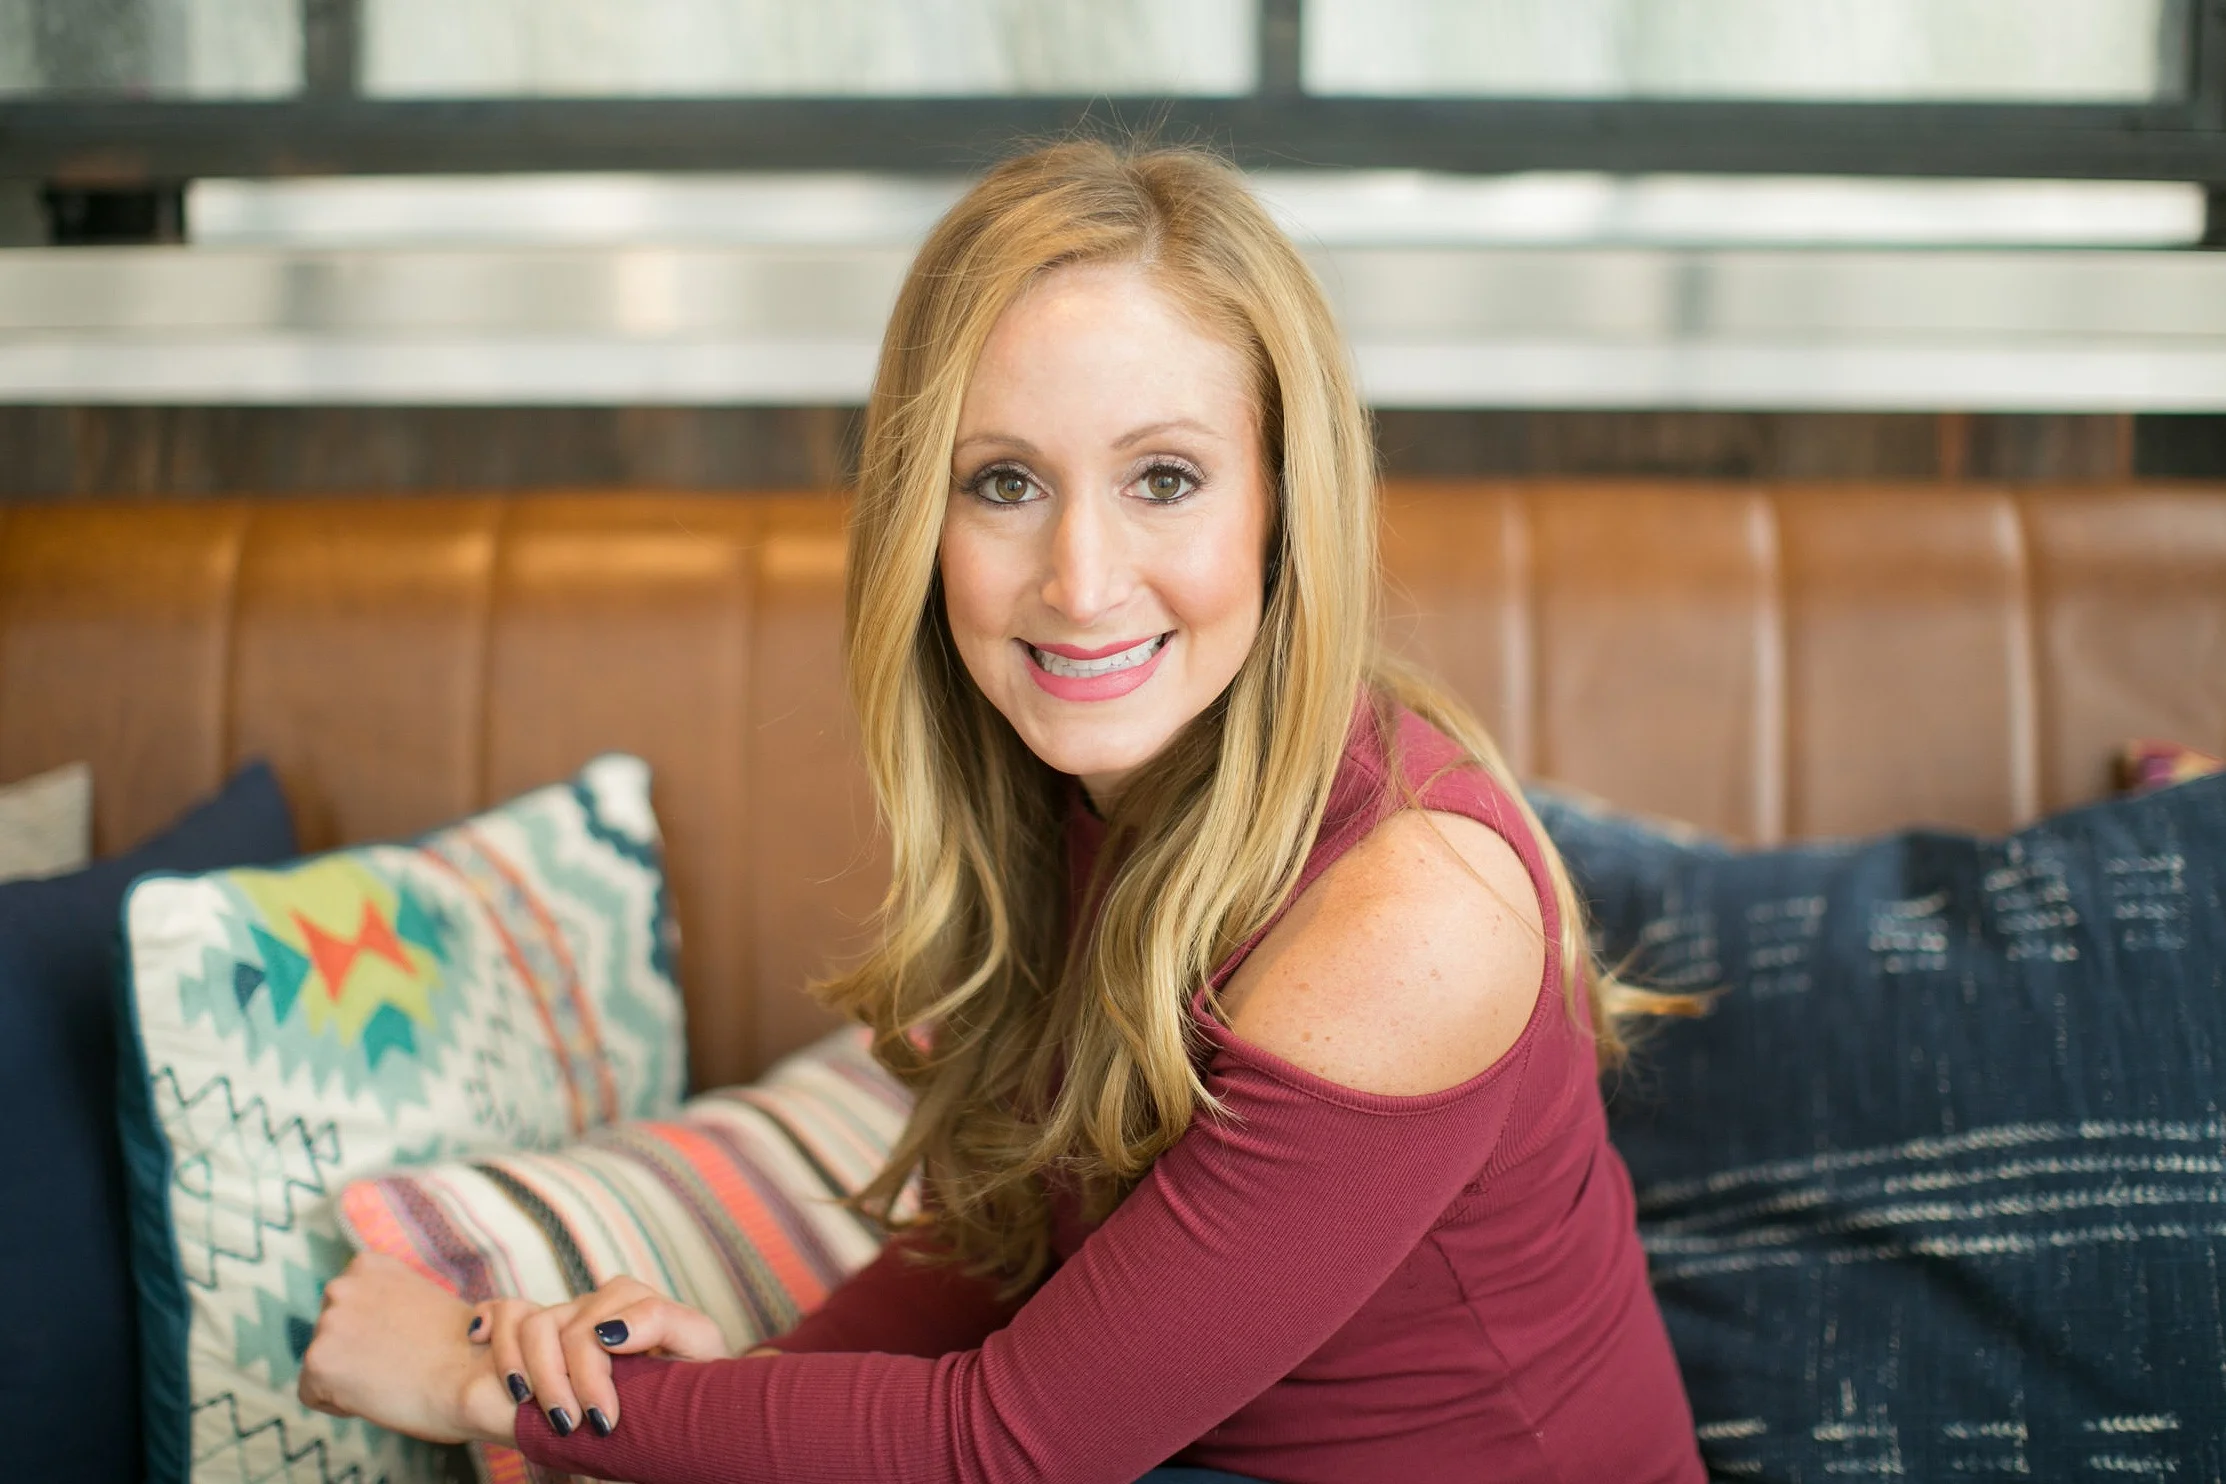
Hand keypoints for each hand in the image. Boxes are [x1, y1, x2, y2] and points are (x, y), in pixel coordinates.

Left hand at [299, 1252, 517, 1445]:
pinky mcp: (317, 1362)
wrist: (474, 1376)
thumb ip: (386, 1302)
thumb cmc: (461, 1346)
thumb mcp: (419, 1301)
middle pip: (330, 1332)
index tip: (401, 1342)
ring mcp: (326, 1323)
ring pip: (322, 1362)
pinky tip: (376, 1396)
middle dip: (355, 1351)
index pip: (346, 1305)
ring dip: (348, 1375)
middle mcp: (340, 1286)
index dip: (373, 1331)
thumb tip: (369, 1327)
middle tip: (396, 1364)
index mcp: (368, 1265)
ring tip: (390, 1379)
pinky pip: (314, 1394)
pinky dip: (340, 1403)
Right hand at [469, 1276, 730, 1438]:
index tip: (603, 1419)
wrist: (668, 1410)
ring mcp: (568, 1315)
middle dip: (564, 1381)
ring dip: (524, 1367)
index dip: (598, 1371)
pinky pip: (506, 1310)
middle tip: (570, 1425)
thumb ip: (666, 1326)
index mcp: (645, 1307)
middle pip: (568, 1325)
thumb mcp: (691, 1361)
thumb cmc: (679, 1388)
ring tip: (531, 1407)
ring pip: (532, 1323)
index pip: (619, 1311)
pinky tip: (478, 1338)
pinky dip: (491, 1323)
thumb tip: (608, 1329)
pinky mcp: (540, 1328)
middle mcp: (603, 1306)